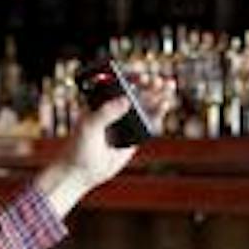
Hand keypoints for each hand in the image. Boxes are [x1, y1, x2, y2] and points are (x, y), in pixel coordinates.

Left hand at [35, 78, 158, 217]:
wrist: (81, 171)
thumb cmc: (79, 145)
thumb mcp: (89, 126)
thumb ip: (106, 113)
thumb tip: (127, 100)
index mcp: (102, 100)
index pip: (120, 83)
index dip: (133, 77)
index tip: (141, 77)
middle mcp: (115, 108)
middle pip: (136, 92)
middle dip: (150, 84)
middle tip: (160, 81)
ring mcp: (126, 122)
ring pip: (145, 106)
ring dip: (158, 96)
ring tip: (169, 89)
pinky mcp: (134, 137)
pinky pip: (148, 123)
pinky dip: (157, 114)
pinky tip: (164, 106)